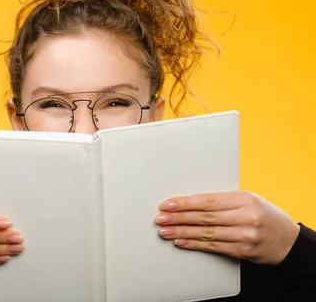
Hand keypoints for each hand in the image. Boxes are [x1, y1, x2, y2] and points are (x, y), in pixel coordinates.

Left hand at [156, 190, 299, 264]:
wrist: (287, 240)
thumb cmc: (263, 215)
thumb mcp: (248, 199)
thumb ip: (223, 200)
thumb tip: (189, 201)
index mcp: (244, 199)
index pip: (208, 201)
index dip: (185, 203)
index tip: (167, 204)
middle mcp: (245, 217)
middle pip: (204, 217)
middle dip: (179, 218)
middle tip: (161, 218)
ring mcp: (245, 235)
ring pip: (206, 233)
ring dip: (182, 232)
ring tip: (165, 231)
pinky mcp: (243, 250)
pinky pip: (213, 247)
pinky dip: (194, 244)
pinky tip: (181, 241)